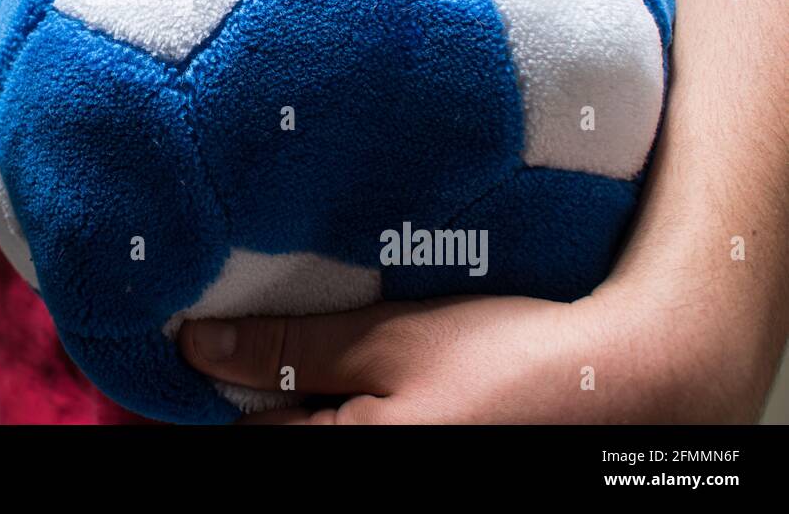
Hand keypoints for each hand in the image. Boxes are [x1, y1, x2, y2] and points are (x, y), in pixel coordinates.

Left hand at [178, 276, 765, 423]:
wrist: (625, 381)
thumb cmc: (509, 359)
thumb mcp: (388, 340)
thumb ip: (289, 349)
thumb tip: (196, 346)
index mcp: (348, 461)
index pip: (246, 436)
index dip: (213, 391)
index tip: (187, 345)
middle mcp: (371, 472)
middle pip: (282, 439)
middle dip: (257, 398)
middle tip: (239, 340)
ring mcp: (405, 466)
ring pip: (320, 433)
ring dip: (299, 403)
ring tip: (298, 353)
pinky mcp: (426, 451)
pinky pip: (362, 436)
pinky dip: (342, 410)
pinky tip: (349, 379)